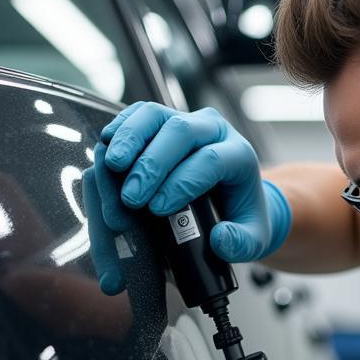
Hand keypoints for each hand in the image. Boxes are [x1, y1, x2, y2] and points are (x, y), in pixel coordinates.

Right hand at [95, 103, 290, 287]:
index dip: (181, 182)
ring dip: (130, 139)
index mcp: (239, 156)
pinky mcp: (163, 120)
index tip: (157, 208)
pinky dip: (120, 129)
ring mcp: (187, 121)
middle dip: (151, 164)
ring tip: (112, 166)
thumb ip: (241, 243)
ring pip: (155, 115)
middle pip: (180, 131)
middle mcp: (214, 130)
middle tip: (131, 197)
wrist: (236, 197)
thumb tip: (220, 238)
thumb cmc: (241, 218)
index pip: (210, 160)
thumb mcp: (253, 238)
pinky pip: (139, 115)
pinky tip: (106, 149)